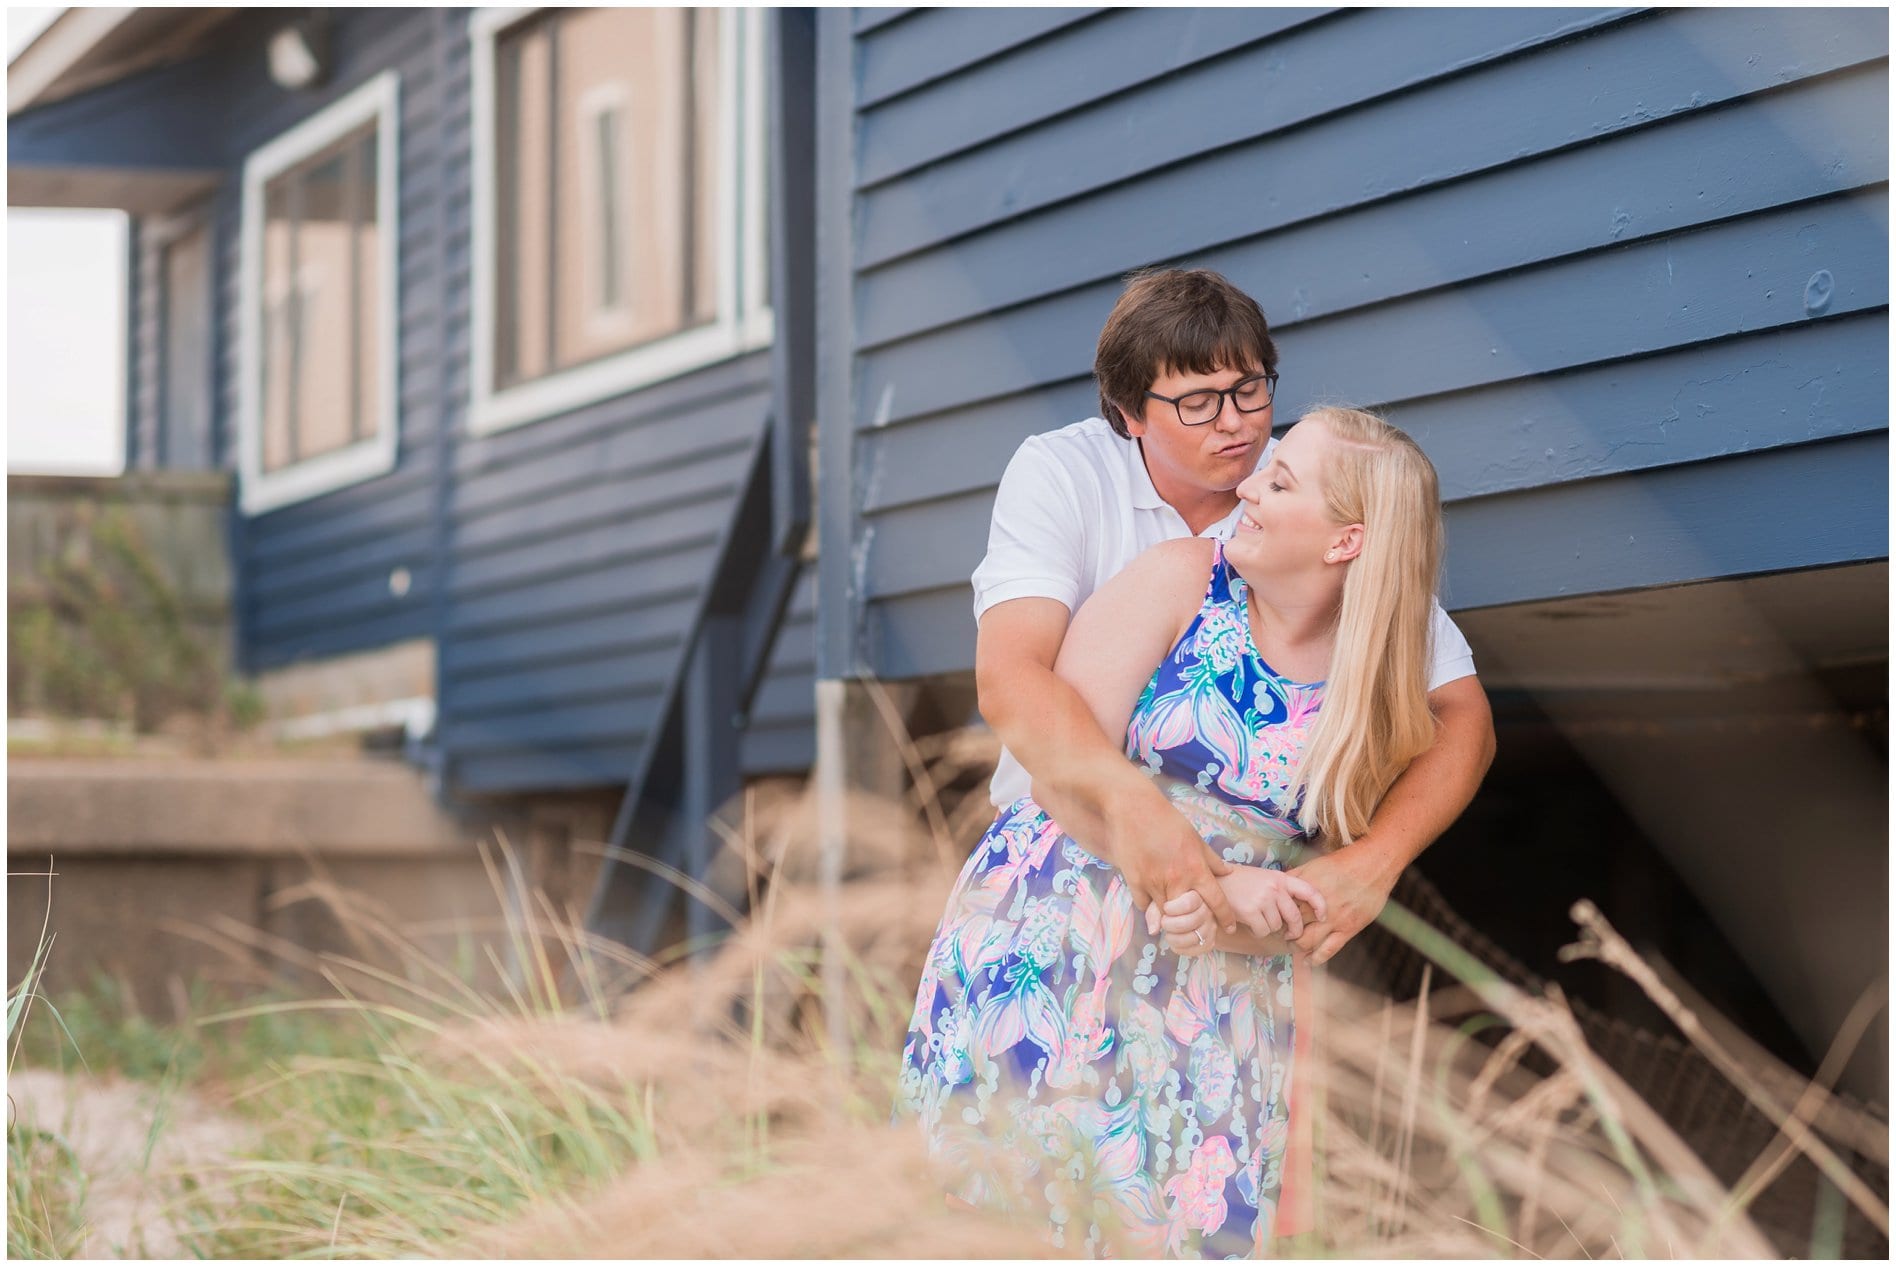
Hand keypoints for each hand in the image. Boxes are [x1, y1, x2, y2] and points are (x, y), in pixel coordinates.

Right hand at [1106, 788, 1240, 937]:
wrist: (1133, 808)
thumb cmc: (1167, 820)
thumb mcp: (1195, 837)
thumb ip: (1212, 859)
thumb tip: (1228, 872)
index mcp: (1195, 868)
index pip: (1216, 902)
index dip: (1225, 918)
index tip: (1228, 928)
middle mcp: (1176, 880)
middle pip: (1189, 916)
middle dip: (1195, 924)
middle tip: (1197, 924)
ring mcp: (1153, 883)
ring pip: (1165, 915)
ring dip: (1171, 917)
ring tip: (1175, 918)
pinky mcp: (1134, 882)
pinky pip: (1144, 906)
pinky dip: (1149, 907)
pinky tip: (1152, 902)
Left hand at [1150, 892, 1217, 957]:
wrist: (1182, 907)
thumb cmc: (1169, 900)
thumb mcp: (1159, 899)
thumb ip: (1155, 911)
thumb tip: (1153, 931)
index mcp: (1196, 893)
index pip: (1189, 903)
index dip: (1174, 909)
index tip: (1165, 908)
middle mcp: (1208, 908)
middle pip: (1193, 920)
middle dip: (1173, 925)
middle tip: (1164, 923)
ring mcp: (1211, 924)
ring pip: (1198, 936)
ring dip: (1177, 939)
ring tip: (1167, 935)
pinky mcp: (1211, 938)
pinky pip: (1202, 948)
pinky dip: (1185, 950)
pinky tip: (1174, 945)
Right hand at [1218, 866, 1327, 940]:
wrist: (1215, 880)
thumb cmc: (1240, 881)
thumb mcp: (1265, 878)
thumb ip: (1281, 890)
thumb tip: (1298, 913)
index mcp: (1281, 878)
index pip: (1310, 891)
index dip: (1320, 906)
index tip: (1323, 917)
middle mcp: (1275, 888)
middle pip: (1295, 917)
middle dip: (1294, 929)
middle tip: (1289, 934)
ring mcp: (1263, 899)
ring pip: (1277, 926)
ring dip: (1268, 927)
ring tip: (1256, 917)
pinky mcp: (1251, 911)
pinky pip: (1263, 931)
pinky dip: (1256, 930)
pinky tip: (1247, 921)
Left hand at [1286, 842, 1399, 964]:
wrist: (1373, 866)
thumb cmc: (1344, 863)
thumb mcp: (1315, 865)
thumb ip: (1296, 877)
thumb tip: (1280, 884)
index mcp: (1307, 890)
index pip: (1283, 907)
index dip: (1276, 914)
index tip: (1274, 917)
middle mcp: (1318, 906)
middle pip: (1291, 926)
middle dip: (1283, 932)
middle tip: (1281, 933)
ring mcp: (1333, 919)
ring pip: (1306, 941)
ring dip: (1295, 946)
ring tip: (1292, 945)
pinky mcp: (1348, 929)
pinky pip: (1328, 950)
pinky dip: (1315, 958)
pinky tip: (1308, 961)